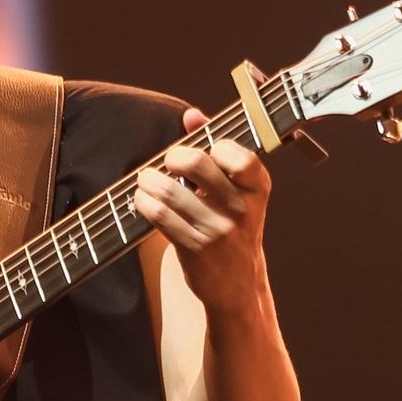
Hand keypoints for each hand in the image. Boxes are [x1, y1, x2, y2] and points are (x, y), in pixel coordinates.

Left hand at [133, 107, 273, 313]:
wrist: (237, 284)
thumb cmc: (233, 226)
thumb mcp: (237, 191)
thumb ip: (216, 148)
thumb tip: (191, 116)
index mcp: (258, 188)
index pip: (235, 153)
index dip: (213, 145)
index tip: (203, 151)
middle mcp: (241, 208)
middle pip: (196, 162)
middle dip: (172, 156)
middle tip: (168, 162)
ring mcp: (218, 230)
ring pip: (169, 190)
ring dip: (148, 180)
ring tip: (145, 180)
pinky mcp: (194, 249)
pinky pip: (159, 215)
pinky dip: (144, 202)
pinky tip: (143, 200)